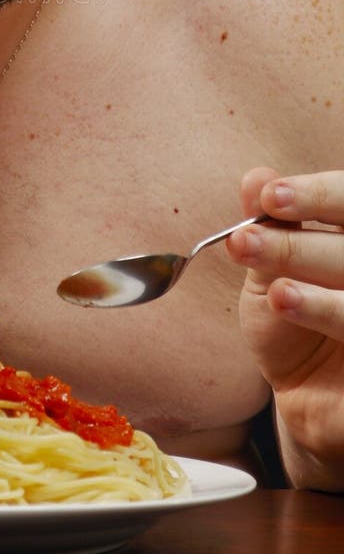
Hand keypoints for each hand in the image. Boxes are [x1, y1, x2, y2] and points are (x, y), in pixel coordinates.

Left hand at [227, 165, 343, 487]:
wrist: (307, 395)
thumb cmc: (294, 321)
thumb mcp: (272, 270)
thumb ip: (269, 227)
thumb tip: (256, 177)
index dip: (318, 195)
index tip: (269, 198)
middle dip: (298, 246)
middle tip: (246, 240)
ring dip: (313, 289)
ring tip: (274, 291)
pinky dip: (326, 311)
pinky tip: (287, 305)